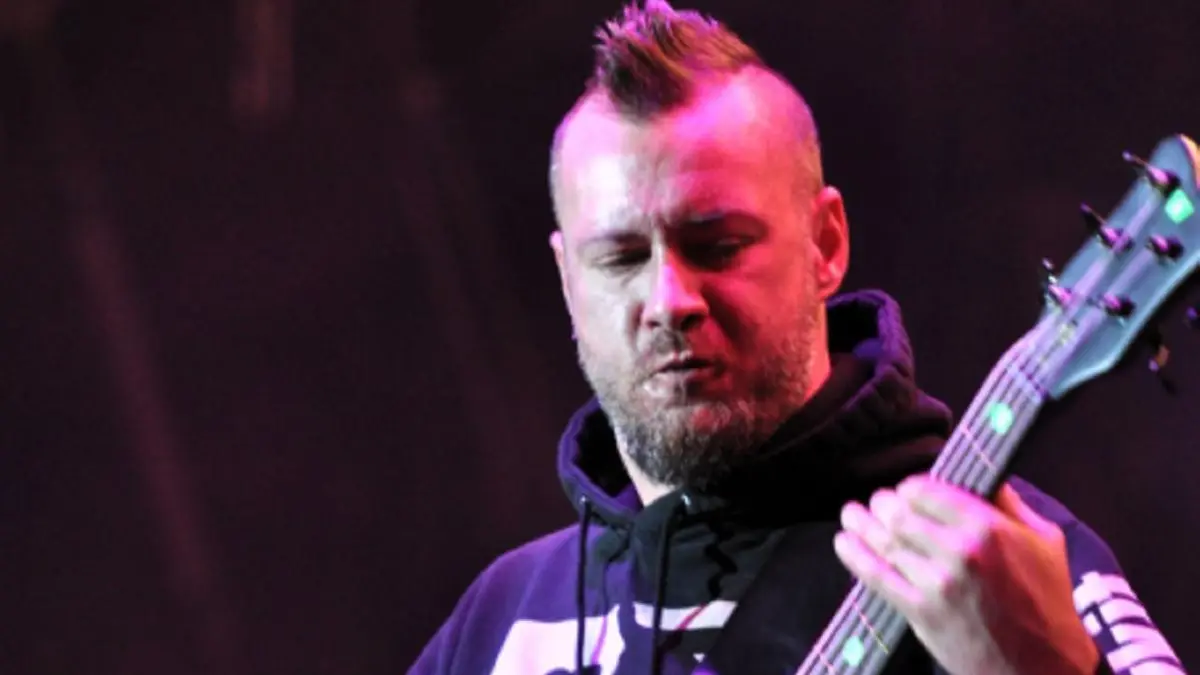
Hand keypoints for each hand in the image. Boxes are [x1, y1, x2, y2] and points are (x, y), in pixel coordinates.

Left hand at [833, 474, 1099, 674]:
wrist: (1043, 666)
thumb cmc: (1047, 600)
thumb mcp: (1043, 540)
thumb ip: (1009, 503)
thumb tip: (982, 475)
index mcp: (987, 527)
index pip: (924, 490)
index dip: (909, 488)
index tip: (908, 492)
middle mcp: (959, 551)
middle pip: (897, 513)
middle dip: (883, 504)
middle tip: (879, 504)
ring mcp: (936, 583)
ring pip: (883, 541)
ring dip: (860, 523)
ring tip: (851, 514)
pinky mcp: (921, 611)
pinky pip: (876, 577)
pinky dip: (854, 556)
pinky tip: (844, 542)